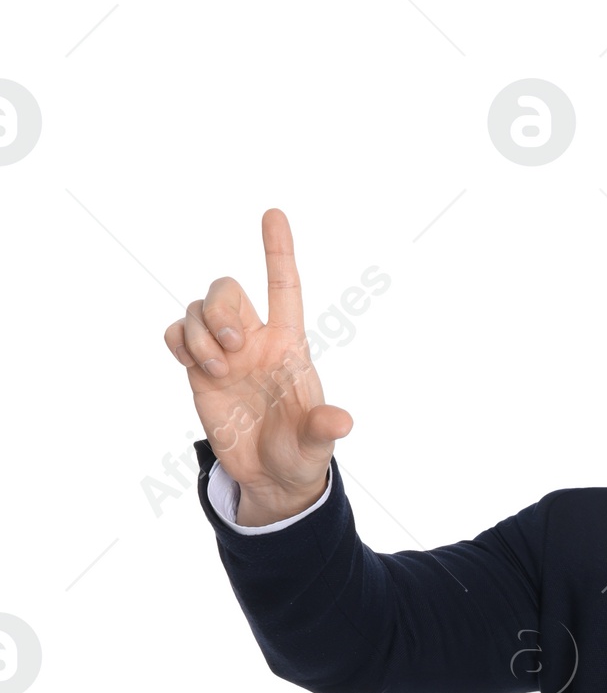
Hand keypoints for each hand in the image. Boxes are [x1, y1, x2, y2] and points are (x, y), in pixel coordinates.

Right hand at [162, 209, 352, 523]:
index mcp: (288, 347)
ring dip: (200, 334)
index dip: (278, 252)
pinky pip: (178, 332)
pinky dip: (179, 340)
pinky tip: (192, 365)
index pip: (283, 288)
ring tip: (217, 371)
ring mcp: (225, 354)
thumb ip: (324, 428)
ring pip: (198, 309)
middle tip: (232, 347)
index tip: (273, 214)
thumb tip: (343, 422)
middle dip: (220, 308)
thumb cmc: (301, 454)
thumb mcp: (316, 445)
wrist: (271, 478)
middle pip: (227, 290)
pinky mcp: (200, 371)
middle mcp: (255, 341)